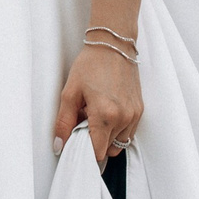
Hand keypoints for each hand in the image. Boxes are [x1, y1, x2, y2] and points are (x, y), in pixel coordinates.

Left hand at [53, 43, 142, 163]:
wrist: (113, 45)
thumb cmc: (90, 65)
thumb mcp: (70, 92)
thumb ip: (63, 122)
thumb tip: (59, 145)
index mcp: (105, 115)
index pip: (97, 152)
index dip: (84, 151)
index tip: (75, 143)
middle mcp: (123, 118)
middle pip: (108, 150)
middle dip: (95, 142)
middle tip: (84, 123)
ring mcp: (134, 115)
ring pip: (119, 143)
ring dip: (106, 137)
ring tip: (96, 115)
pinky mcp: (139, 110)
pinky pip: (128, 132)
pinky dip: (117, 129)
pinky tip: (107, 111)